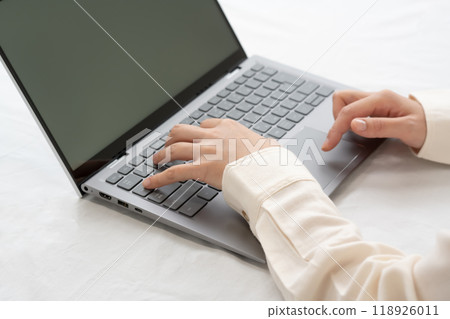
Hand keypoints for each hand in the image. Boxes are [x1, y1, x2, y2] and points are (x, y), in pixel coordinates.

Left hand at [142, 118, 276, 188]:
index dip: (196, 132)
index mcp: (228, 127)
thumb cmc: (271, 159)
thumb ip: (263, 144)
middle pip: (182, 130)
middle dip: (172, 138)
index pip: (206, 124)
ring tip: (156, 161)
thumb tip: (271, 147)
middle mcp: (213, 135)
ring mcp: (205, 150)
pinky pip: (174, 171)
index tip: (194, 137)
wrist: (269, 168)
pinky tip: (150, 183)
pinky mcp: (201, 167)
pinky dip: (159, 178)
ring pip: (174, 147)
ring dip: (162, 154)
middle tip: (169, 146)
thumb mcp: (268, 145)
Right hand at [321, 89, 426, 150]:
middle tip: (338, 137)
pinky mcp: (373, 107)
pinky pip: (352, 109)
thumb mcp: (405, 129)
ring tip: (346, 133)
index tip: (329, 144)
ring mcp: (373, 101)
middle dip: (335, 118)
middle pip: (341, 99)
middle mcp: (375, 97)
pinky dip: (347, 120)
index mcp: (381, 99)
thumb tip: (354, 124)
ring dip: (340, 118)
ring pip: (345, 103)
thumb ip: (378, 127)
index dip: (336, 128)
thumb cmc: (426, 126)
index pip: (348, 111)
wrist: (437, 124)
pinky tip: (353, 130)